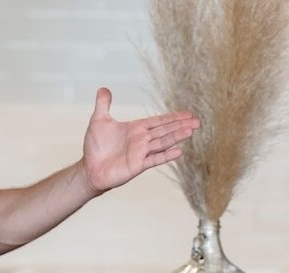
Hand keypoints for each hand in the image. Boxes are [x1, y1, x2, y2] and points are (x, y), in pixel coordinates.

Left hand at [80, 87, 199, 193]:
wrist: (90, 168)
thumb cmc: (95, 147)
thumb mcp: (98, 120)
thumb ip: (103, 104)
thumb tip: (104, 88)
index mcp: (136, 129)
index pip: (158, 121)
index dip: (173, 117)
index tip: (188, 114)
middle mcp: (141, 140)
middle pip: (165, 130)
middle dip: (181, 125)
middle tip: (197, 121)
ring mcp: (141, 153)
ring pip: (163, 142)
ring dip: (177, 137)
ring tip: (191, 131)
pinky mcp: (138, 165)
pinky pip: (154, 159)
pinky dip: (166, 155)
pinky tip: (179, 151)